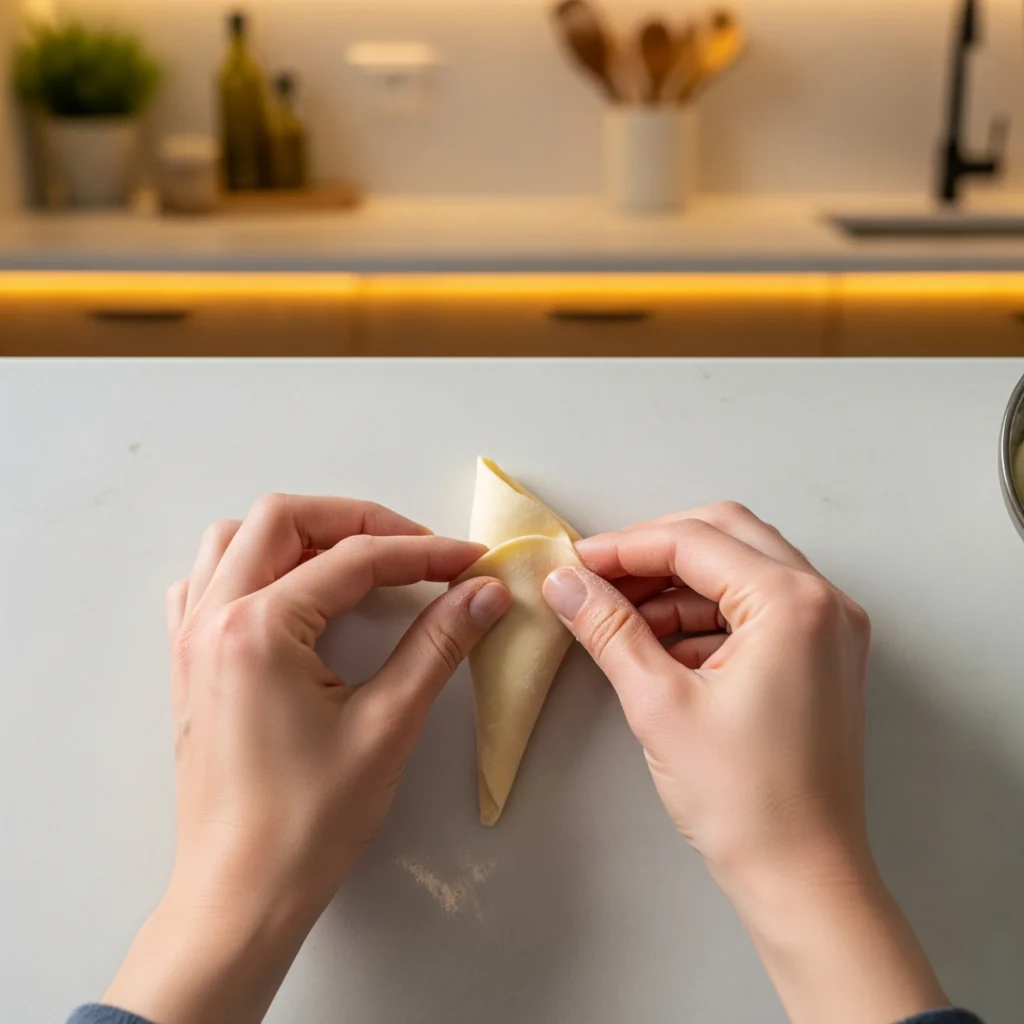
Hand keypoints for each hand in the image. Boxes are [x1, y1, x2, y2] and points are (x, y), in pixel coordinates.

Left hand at [104, 494, 509, 1023]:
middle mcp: (214, 617)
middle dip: (357, 520)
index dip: (423, 553)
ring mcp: (191, 638)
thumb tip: (484, 593)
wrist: (240, 895)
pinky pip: (206, 581)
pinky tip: (288, 593)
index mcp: (260, 627)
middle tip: (415, 548)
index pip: (355, 559)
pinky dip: (250, 565)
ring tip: (356, 561)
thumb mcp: (387, 725)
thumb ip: (437, 645)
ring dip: (300, 534)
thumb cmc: (309, 822)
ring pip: (237, 539)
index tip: (471, 561)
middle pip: (284, 519)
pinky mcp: (188, 664)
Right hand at [542, 502, 947, 1023]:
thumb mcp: (659, 703)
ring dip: (679, 583)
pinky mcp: (821, 656)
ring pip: (742, 568)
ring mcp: (829, 628)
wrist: (803, 877)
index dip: (624, 547)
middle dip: (655, 551)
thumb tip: (565, 583)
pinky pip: (756, 607)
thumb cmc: (744, 799)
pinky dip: (707, 613)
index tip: (575, 564)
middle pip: (726, 535)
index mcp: (792, 603)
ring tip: (620, 615)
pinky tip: (659, 642)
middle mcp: (823, 601)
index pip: (694, 542)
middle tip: (598, 578)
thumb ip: (608, 629)